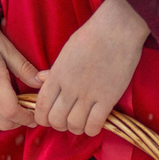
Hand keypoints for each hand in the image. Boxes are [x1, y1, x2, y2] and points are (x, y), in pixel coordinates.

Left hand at [30, 0, 147, 137]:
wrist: (117, 29)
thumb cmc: (91, 36)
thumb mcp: (66, 51)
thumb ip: (55, 70)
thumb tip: (42, 80)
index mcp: (57, 75)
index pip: (41, 106)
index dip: (42, 118)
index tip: (47, 118)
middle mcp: (69, 88)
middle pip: (56, 120)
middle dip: (58, 125)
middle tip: (66, 120)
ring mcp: (88, 94)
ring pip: (74, 126)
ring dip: (76, 128)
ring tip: (81, 122)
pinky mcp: (108, 99)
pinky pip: (94, 125)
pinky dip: (92, 129)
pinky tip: (94, 123)